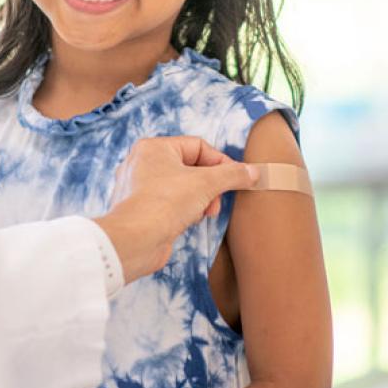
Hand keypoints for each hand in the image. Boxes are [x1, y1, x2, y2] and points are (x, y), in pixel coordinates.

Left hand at [95, 136, 256, 282]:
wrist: (135, 241)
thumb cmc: (164, 204)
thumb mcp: (206, 184)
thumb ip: (232, 175)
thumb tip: (253, 172)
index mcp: (154, 147)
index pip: (198, 146)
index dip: (221, 162)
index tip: (236, 179)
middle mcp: (143, 163)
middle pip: (191, 167)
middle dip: (210, 185)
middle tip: (216, 201)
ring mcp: (140, 187)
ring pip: (182, 187)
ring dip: (200, 199)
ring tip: (203, 213)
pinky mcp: (142, 209)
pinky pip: (171, 203)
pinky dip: (184, 210)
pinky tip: (188, 221)